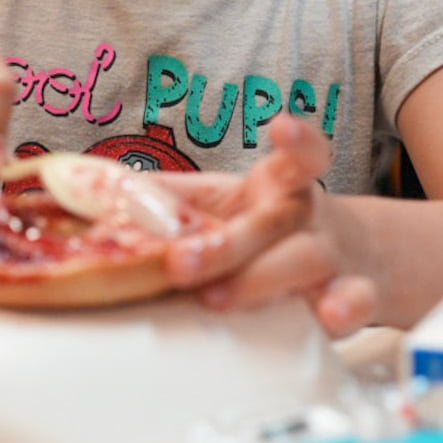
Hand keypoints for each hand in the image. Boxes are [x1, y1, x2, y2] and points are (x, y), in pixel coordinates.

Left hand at [162, 116, 376, 337]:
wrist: (352, 258)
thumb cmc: (264, 228)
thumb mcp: (221, 203)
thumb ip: (165, 198)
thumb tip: (86, 191)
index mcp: (281, 184)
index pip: (298, 155)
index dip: (296, 139)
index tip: (282, 125)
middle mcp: (308, 216)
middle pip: (275, 222)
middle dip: (227, 243)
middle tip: (181, 264)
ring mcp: (333, 257)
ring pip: (307, 261)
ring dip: (262, 280)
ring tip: (218, 300)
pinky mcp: (353, 297)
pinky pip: (356, 301)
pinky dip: (346, 308)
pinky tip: (329, 316)